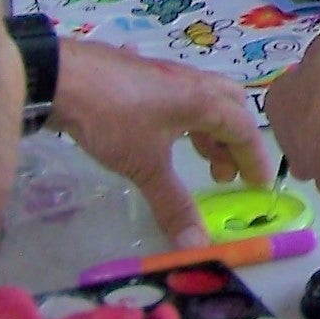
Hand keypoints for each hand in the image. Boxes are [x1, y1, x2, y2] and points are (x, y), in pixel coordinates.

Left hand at [50, 38, 265, 245]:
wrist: (61, 78)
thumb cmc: (113, 119)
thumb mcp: (145, 166)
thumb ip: (173, 205)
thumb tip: (198, 246)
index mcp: (202, 100)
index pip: (243, 129)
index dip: (254, 159)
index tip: (258, 185)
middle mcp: (190, 81)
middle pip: (230, 105)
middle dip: (234, 140)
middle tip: (224, 173)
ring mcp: (164, 73)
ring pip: (202, 98)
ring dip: (208, 129)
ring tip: (198, 157)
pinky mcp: (139, 72)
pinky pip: (176, 93)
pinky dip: (181, 117)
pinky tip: (161, 128)